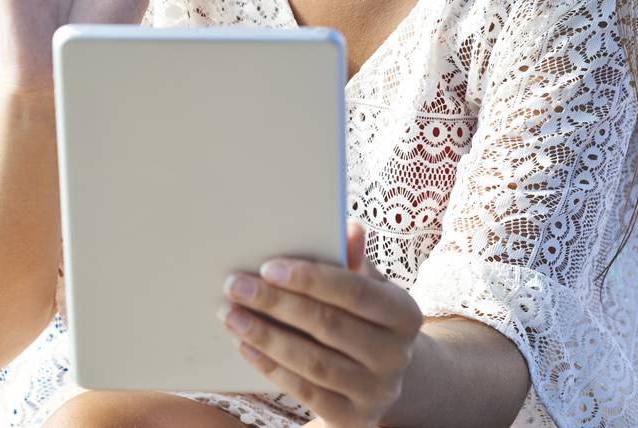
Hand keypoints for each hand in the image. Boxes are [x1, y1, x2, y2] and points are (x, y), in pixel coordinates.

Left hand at [219, 220, 423, 426]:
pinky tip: (245, 345)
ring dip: (266, 336)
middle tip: (236, 286)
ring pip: (312, 361)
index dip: (311, 278)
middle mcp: (396, 356)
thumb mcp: (371, 287)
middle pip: (328, 325)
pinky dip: (271, 367)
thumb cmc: (368, 318)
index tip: (268, 266)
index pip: (355, 292)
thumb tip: (349, 228)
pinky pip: (305, 391)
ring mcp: (375, 392)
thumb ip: (356, 260)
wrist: (386, 377)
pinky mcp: (352, 419)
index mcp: (405, 314)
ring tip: (231, 315)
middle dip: (276, 303)